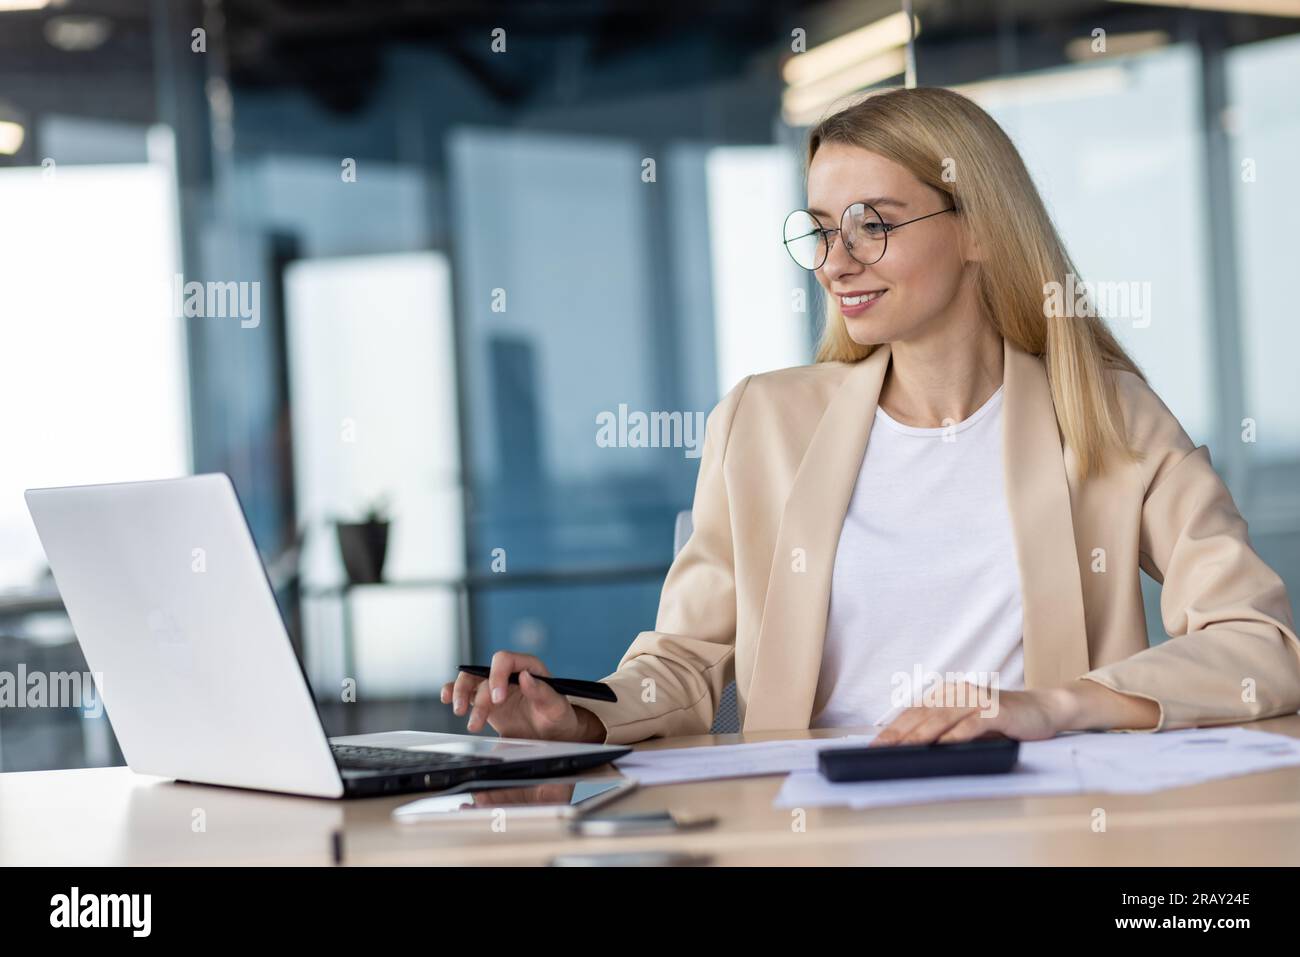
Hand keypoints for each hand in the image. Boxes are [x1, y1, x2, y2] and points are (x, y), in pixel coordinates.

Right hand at [439, 651, 605, 742]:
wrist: (553, 736)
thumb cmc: (559, 718)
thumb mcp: (556, 708)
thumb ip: (543, 692)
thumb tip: (525, 677)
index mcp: (528, 667)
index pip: (505, 660)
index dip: (497, 675)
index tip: (498, 699)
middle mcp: (509, 674)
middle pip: (482, 671)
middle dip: (475, 691)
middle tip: (477, 717)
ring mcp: (495, 687)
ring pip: (470, 681)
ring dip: (461, 694)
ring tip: (460, 713)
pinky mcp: (485, 701)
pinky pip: (465, 693)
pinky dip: (453, 693)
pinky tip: (447, 700)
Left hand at [870, 683, 1063, 746]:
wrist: (1043, 709)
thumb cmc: (1002, 720)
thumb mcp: (968, 723)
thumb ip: (944, 730)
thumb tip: (913, 750)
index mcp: (947, 694)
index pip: (914, 712)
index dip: (893, 728)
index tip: (875, 745)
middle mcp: (959, 693)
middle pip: (923, 715)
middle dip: (899, 734)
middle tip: (881, 750)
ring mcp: (978, 700)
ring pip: (942, 718)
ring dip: (921, 735)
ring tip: (903, 748)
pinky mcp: (997, 711)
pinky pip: (972, 724)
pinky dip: (956, 735)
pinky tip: (943, 745)